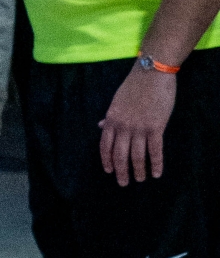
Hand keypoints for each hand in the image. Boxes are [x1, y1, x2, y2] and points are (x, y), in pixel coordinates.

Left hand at [99, 64, 177, 184]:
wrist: (151, 73)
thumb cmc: (134, 86)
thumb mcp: (117, 101)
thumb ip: (110, 116)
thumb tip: (101, 126)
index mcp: (111, 119)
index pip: (105, 146)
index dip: (107, 160)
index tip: (109, 171)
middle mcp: (123, 126)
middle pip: (119, 155)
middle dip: (121, 172)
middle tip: (123, 183)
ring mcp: (139, 128)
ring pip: (137, 156)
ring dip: (138, 171)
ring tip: (141, 180)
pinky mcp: (156, 127)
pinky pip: (155, 151)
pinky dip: (156, 164)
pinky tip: (157, 173)